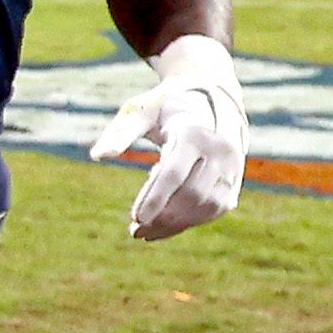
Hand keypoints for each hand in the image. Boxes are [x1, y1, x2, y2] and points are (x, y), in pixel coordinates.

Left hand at [86, 34, 244, 240]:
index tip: (135, 219)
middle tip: (135, 230)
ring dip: (177, 225)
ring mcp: (232, 166)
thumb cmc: (165, 106)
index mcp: (194, 132)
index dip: (154, 198)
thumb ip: (120, 132)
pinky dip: (190, 222)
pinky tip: (164, 228)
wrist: (208, 100)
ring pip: (207, 206)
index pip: (174, 172)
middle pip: (192, 194)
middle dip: (163, 216)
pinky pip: (215, 209)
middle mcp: (219, 151)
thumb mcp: (141, 112)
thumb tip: (97, 156)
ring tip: (145, 232)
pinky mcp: (234, 180)